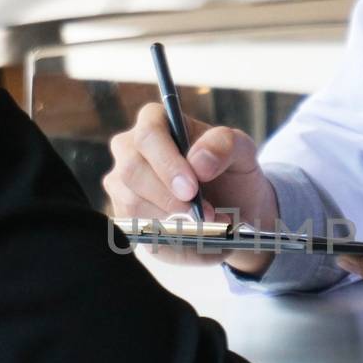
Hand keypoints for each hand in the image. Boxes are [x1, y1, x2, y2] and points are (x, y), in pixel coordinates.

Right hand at [103, 103, 279, 275]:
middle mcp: (129, 150)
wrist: (231, 204)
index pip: (148, 136)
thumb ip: (223, 146)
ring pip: (132, 204)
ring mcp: (121, 184)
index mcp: (154, 122)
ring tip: (210, 225)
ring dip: (173, 221)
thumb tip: (198, 162)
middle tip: (204, 215)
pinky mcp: (125, 216)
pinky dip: (173, 240)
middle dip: (168, 198)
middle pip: (131, 172)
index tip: (192, 189)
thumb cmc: (229, 168)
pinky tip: (198, 237)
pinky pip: (139, 231)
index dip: (167, 164)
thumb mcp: (241, 150)